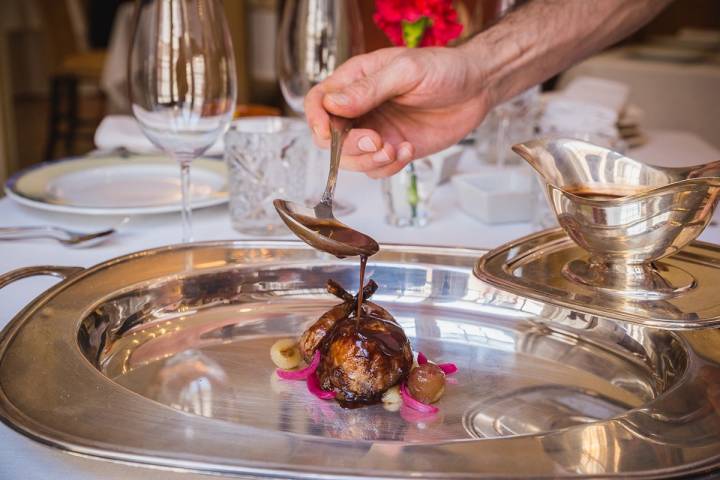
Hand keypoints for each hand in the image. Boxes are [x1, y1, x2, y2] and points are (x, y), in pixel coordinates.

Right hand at [304, 46, 489, 177]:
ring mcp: (375, 131)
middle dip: (349, 146)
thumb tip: (333, 104)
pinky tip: (408, 150)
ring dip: (370, 161)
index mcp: (355, 81)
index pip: (319, 103)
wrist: (477, 88)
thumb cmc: (443, 69)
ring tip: (395, 148)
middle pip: (330, 139)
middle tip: (377, 141)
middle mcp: (360, 109)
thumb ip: (369, 89)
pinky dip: (389, 167)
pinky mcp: (392, 149)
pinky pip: (376, 169)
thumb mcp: (406, 71)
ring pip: (352, 160)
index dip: (316, 120)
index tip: (329, 133)